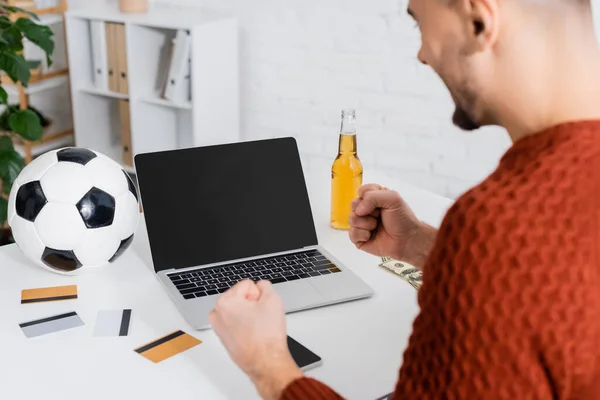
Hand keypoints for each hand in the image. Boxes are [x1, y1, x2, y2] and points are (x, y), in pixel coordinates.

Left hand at [209, 280, 302, 399]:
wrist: (266, 363)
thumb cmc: (266, 337)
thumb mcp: (273, 299)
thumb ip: (265, 285)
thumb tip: (261, 287)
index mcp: (225, 302)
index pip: (248, 285)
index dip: (259, 295)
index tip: (261, 309)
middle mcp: (217, 314)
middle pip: (241, 297)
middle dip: (252, 305)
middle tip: (260, 319)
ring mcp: (219, 327)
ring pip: (239, 310)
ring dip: (249, 315)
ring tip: (257, 328)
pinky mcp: (224, 338)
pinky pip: (237, 323)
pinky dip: (245, 326)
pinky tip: (254, 335)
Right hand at [349, 183, 435, 268]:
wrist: (408, 240)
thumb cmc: (403, 220)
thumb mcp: (392, 198)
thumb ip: (372, 196)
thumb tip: (358, 210)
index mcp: (374, 198)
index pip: (361, 191)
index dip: (367, 197)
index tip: (380, 204)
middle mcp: (367, 210)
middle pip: (353, 205)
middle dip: (366, 211)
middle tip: (379, 216)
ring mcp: (362, 224)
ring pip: (351, 219)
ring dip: (366, 224)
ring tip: (377, 226)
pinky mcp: (359, 238)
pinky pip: (351, 233)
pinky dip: (362, 235)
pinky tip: (371, 236)